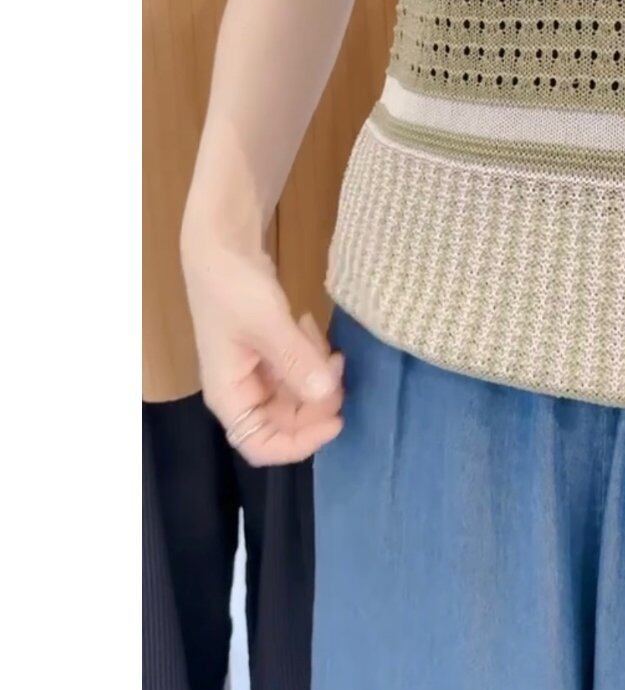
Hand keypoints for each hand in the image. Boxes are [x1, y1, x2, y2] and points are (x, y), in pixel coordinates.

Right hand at [182, 236, 343, 465]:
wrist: (221, 242)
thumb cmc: (234, 285)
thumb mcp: (268, 323)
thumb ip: (296, 361)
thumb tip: (326, 396)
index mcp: (229, 395)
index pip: (261, 446)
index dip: (301, 443)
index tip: (337, 419)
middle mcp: (241, 390)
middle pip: (288, 419)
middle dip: (318, 396)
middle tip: (336, 363)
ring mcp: (256, 370)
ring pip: (298, 391)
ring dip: (316, 370)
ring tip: (318, 335)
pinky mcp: (269, 349)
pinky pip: (297, 366)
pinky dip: (310, 352)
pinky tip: (307, 324)